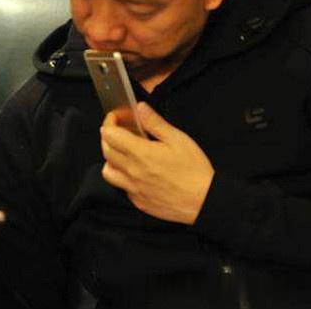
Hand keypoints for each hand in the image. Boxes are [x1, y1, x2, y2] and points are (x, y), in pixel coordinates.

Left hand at [100, 102, 214, 223]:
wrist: (204, 201)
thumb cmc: (194, 171)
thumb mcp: (178, 139)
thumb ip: (155, 122)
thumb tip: (141, 109)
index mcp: (140, 153)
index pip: (110, 135)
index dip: (109, 123)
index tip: (114, 118)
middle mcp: (132, 171)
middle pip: (105, 151)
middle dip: (107, 137)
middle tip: (117, 131)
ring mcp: (133, 188)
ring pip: (107, 171)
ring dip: (110, 159)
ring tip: (122, 153)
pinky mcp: (138, 201)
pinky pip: (121, 187)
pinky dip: (122, 176)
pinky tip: (135, 172)